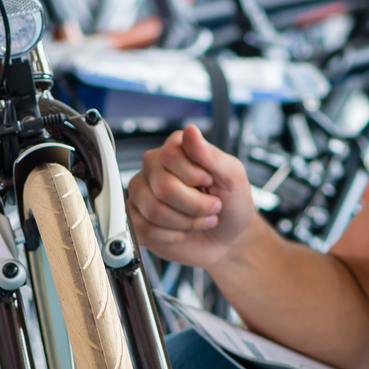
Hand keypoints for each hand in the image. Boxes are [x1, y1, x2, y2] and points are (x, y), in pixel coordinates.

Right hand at [126, 124, 255, 268]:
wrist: (227, 238)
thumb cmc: (231, 204)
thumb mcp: (233, 177)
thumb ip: (210, 154)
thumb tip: (190, 130)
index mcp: (176, 149)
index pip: (170, 155)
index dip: (194, 176)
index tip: (210, 182)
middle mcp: (154, 167)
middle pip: (163, 186)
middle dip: (195, 205)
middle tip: (211, 207)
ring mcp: (141, 192)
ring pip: (153, 210)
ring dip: (185, 222)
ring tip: (197, 220)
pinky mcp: (136, 218)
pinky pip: (143, 229)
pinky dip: (170, 236)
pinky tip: (181, 231)